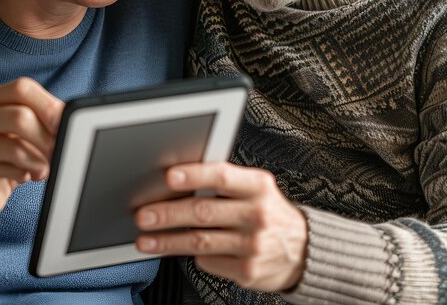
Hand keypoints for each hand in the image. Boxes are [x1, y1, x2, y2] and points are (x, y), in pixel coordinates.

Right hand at [0, 77, 63, 250]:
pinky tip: (26, 176)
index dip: (49, 107)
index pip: (22, 88)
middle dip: (47, 138)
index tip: (66, 124)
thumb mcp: (26, 128)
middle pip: (20, 117)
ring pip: (15, 147)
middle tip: (59, 151)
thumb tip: (70, 122)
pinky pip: (8, 169)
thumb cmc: (9, 151)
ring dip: (39, 161)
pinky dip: (26, 174)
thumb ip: (44, 118)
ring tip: (44, 169)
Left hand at [135, 162, 306, 291]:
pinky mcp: (247, 271)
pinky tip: (181, 250)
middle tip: (143, 215)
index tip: (170, 177)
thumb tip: (180, 180)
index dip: (194, 176)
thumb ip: (225, 183)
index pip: (222, 176)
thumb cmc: (270, 212)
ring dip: (167, 241)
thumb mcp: (256, 188)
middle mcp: (257, 214)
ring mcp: (253, 245)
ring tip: (145, 240)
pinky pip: (209, 261)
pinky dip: (194, 255)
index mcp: (258, 186)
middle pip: (204, 212)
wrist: (303, 249)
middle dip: (168, 214)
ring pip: (200, 241)